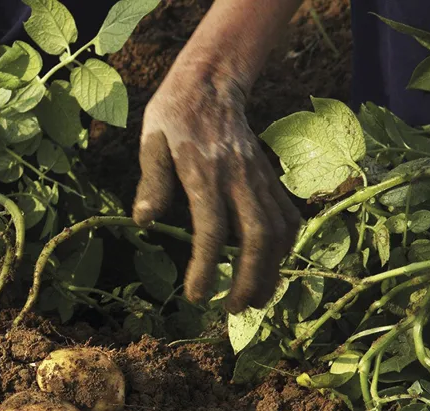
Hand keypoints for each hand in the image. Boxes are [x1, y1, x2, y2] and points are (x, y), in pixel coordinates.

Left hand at [133, 65, 299, 313]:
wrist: (212, 83)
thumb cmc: (174, 116)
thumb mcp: (152, 142)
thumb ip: (151, 182)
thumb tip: (143, 221)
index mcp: (205, 173)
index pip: (211, 229)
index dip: (206, 267)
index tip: (197, 296)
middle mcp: (239, 179)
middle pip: (257, 236)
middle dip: (250, 278)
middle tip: (236, 309)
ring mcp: (260, 179)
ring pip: (278, 231)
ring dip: (271, 270)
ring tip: (255, 299)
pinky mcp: (270, 179)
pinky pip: (287, 217)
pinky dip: (284, 248)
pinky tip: (271, 268)